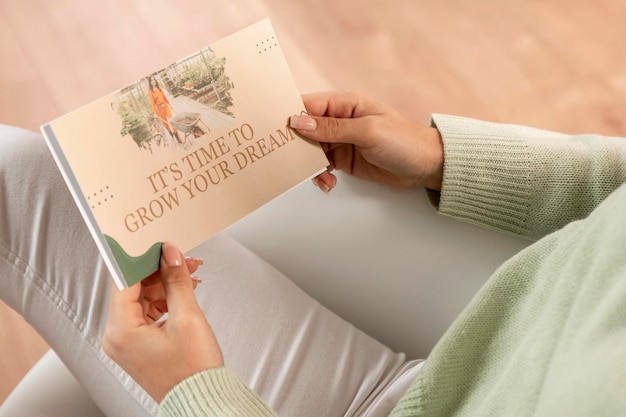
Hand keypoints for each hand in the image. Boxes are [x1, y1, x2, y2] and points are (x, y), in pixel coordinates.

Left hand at [102, 242, 223, 402]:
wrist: (202, 399)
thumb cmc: (193, 370)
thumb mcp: (188, 318)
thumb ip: (176, 281)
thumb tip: (170, 254)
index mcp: (120, 331)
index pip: (125, 281)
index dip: (144, 260)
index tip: (160, 245)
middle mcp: (117, 337)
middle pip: (134, 289)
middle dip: (160, 272)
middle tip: (184, 259)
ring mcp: (126, 342)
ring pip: (142, 299)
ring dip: (165, 285)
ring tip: (189, 275)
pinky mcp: (138, 345)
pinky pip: (147, 313)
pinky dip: (165, 300)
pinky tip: (184, 292)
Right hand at [290, 91, 443, 191]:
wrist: (427, 165)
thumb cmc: (405, 141)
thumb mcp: (367, 131)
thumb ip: (332, 128)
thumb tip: (300, 122)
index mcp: (344, 103)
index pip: (308, 104)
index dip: (289, 115)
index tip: (274, 130)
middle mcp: (339, 120)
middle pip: (304, 129)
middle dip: (296, 145)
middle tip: (290, 160)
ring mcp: (340, 140)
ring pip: (310, 150)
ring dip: (308, 164)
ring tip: (321, 176)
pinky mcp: (343, 159)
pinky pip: (321, 165)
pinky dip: (319, 175)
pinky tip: (328, 182)